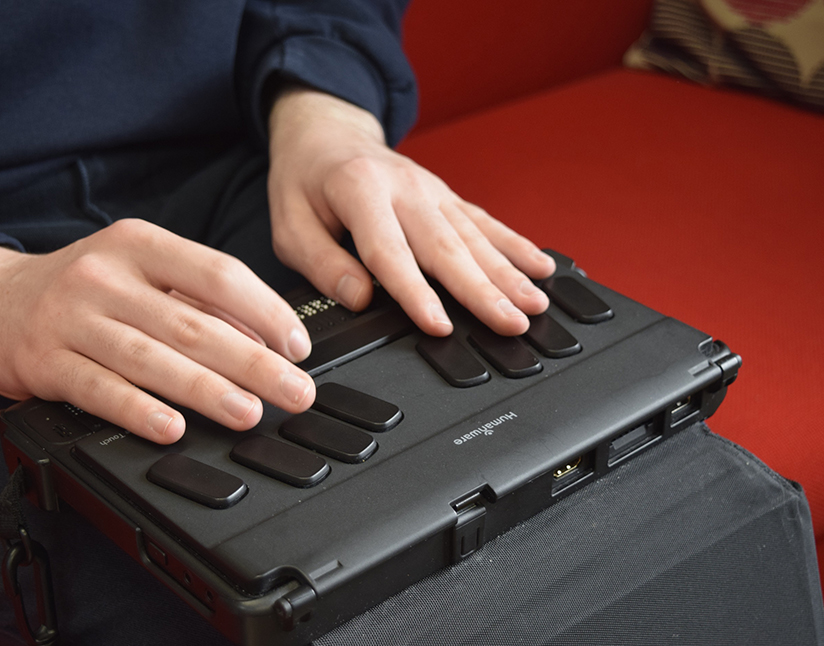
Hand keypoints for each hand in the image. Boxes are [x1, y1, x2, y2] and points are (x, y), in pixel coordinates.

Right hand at [0, 220, 315, 443]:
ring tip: (248, 412)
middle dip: (253, 362)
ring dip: (206, 390)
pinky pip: (99, 390)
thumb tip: (261, 336)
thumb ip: (192, 296)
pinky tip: (172, 428)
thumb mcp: (135, 271)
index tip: (297, 347)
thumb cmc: (76, 289)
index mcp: (139, 244)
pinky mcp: (43, 362)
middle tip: (294, 391)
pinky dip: (138, 410)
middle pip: (193, 322)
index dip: (267, 312)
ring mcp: (71, 319)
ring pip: (151, 358)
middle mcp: (105, 276)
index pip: (218, 274)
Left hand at [267, 87, 556, 336]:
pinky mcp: (446, 196)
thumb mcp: (288, 224)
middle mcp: (405, 188)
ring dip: (508, 273)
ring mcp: (432, 190)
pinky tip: (541, 267)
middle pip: (447, 246)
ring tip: (535, 305)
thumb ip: (321, 263)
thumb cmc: (305, 182)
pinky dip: (516, 245)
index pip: (391, 252)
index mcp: (360, 191)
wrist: (326, 133)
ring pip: (475, 236)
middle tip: (512, 323)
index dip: (416, 293)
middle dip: (483, 290)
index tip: (439, 326)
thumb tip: (359, 297)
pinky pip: (485, 222)